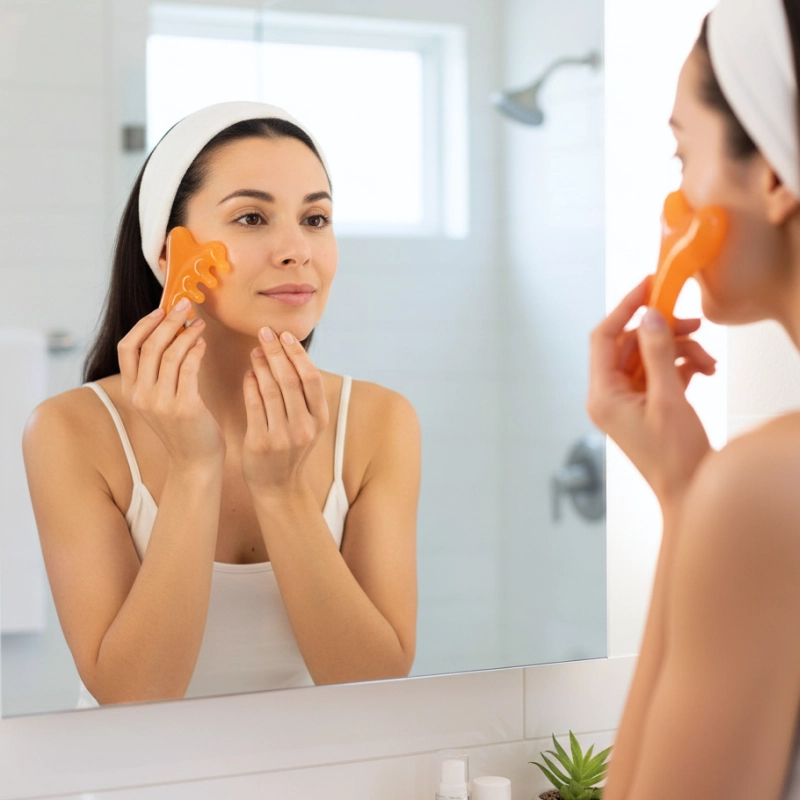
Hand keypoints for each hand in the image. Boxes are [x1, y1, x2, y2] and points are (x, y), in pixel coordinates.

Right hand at [117, 299, 224, 467]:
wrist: (195, 461)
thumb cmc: (183, 427)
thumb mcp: (159, 400)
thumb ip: (156, 373)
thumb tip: (166, 333)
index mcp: (131, 392)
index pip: (127, 348)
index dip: (143, 324)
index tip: (161, 309)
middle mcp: (141, 396)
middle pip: (149, 345)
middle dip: (168, 320)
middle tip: (186, 305)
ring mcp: (161, 402)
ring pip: (171, 353)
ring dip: (187, 333)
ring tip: (199, 324)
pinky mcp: (184, 406)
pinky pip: (189, 367)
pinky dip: (196, 349)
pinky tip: (203, 343)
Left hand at [242, 327, 329, 494]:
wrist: (279, 487)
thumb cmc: (292, 449)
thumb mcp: (309, 424)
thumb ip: (304, 396)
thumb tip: (292, 354)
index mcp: (320, 419)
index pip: (311, 378)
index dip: (298, 353)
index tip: (285, 335)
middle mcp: (304, 427)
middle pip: (290, 380)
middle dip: (276, 352)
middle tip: (265, 333)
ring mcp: (283, 436)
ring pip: (271, 390)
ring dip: (261, 365)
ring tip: (255, 350)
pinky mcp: (261, 442)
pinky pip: (254, 405)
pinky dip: (250, 385)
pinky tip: (248, 373)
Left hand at [587, 277, 716, 509]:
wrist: (691, 491)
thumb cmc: (675, 458)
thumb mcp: (668, 399)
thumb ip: (658, 354)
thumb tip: (651, 316)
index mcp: (602, 395)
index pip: (603, 337)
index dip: (624, 308)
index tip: (649, 285)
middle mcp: (609, 397)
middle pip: (628, 344)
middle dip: (662, 332)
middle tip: (693, 323)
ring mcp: (627, 401)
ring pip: (648, 357)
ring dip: (679, 351)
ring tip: (708, 360)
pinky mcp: (646, 406)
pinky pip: (659, 372)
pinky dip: (682, 367)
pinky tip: (703, 371)